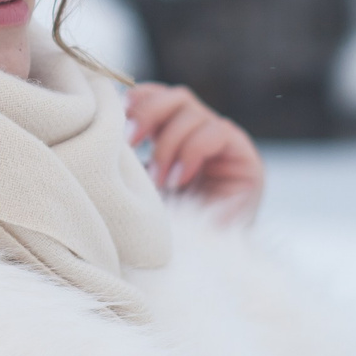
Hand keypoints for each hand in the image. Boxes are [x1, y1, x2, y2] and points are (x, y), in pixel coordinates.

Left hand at [125, 82, 263, 225]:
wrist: (204, 259)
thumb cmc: (169, 226)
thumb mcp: (143, 186)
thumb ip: (134, 157)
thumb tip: (111, 131)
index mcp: (174, 134)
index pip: (159, 96)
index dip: (138, 100)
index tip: (118, 120)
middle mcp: (201, 132)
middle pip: (175, 97)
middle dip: (148, 113)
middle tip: (131, 140)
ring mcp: (224, 142)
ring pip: (192, 112)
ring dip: (168, 144)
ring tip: (160, 180)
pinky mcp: (245, 155)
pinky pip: (217, 132)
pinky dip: (192, 152)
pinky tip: (181, 179)